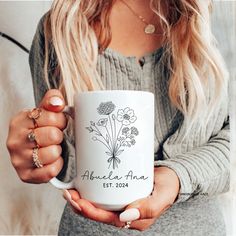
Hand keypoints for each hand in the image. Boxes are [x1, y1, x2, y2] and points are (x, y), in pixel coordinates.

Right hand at [6, 89, 66, 182]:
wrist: (32, 149)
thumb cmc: (40, 129)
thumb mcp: (44, 111)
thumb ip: (52, 101)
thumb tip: (57, 102)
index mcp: (19, 121)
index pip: (52, 116)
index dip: (60, 120)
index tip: (57, 123)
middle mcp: (15, 140)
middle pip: (53, 135)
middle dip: (59, 135)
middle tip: (55, 137)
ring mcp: (18, 159)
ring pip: (52, 153)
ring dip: (57, 151)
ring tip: (51, 148)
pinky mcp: (25, 175)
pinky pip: (50, 171)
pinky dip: (56, 165)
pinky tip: (52, 160)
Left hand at [63, 166, 179, 230]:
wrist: (170, 178)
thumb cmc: (167, 188)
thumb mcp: (161, 198)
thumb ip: (147, 209)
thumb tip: (125, 217)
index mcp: (134, 220)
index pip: (108, 219)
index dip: (91, 212)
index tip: (78, 201)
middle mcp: (125, 214)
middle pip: (98, 214)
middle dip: (81, 206)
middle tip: (68, 193)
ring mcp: (121, 205)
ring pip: (97, 207)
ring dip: (82, 200)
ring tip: (70, 190)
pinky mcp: (119, 194)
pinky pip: (102, 198)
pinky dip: (90, 193)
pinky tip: (82, 185)